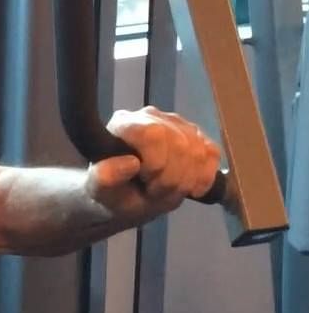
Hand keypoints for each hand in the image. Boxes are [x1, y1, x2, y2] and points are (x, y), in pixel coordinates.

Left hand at [88, 106, 220, 221]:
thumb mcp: (100, 190)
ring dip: (186, 181)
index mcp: (124, 123)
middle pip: (180, 144)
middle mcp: (152, 116)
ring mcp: (177, 124)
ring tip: (166, 191)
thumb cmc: (111, 191)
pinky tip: (189, 189)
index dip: (157, 163)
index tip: (145, 180)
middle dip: (172, 179)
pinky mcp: (197, 136)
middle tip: (155, 192)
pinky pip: (212, 155)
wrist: (127, 196)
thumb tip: (130, 164)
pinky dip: (204, 177)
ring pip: (199, 150)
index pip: (152, 133)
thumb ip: (105, 177)